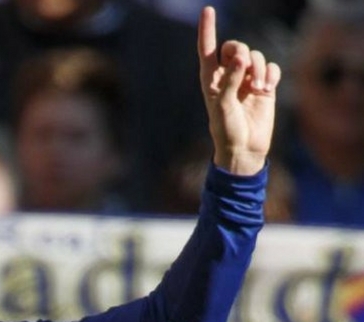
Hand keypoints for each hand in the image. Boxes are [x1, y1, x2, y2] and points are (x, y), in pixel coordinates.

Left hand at [197, 6, 279, 175]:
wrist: (245, 149)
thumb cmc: (226, 130)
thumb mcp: (223, 106)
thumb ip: (229, 80)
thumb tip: (240, 57)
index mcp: (210, 79)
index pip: (207, 49)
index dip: (208, 29)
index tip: (208, 10)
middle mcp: (228, 76)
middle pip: (237, 47)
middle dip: (243, 52)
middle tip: (245, 67)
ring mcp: (246, 80)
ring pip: (257, 57)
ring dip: (260, 68)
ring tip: (258, 88)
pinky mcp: (264, 86)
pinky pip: (272, 68)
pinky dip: (271, 75)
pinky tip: (267, 88)